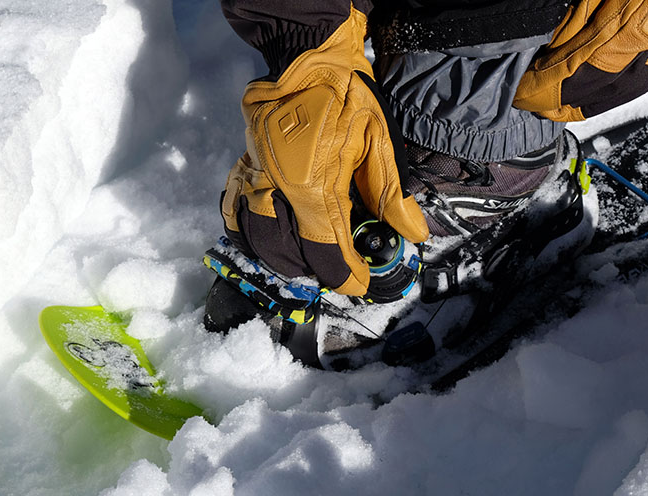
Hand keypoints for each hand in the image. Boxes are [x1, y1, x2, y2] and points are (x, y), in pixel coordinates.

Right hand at [220, 8, 427, 295]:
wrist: (305, 57)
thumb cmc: (345, 95)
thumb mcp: (378, 139)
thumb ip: (391, 192)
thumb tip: (413, 233)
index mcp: (314, 186)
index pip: (327, 248)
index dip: (345, 274)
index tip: (359, 284)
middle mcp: (278, 188)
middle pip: (288, 253)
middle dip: (312, 272)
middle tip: (334, 275)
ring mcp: (256, 177)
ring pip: (258, 238)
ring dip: (281, 260)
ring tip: (304, 267)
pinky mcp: (245, 166)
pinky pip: (234, 208)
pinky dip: (247, 232)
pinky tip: (262, 242)